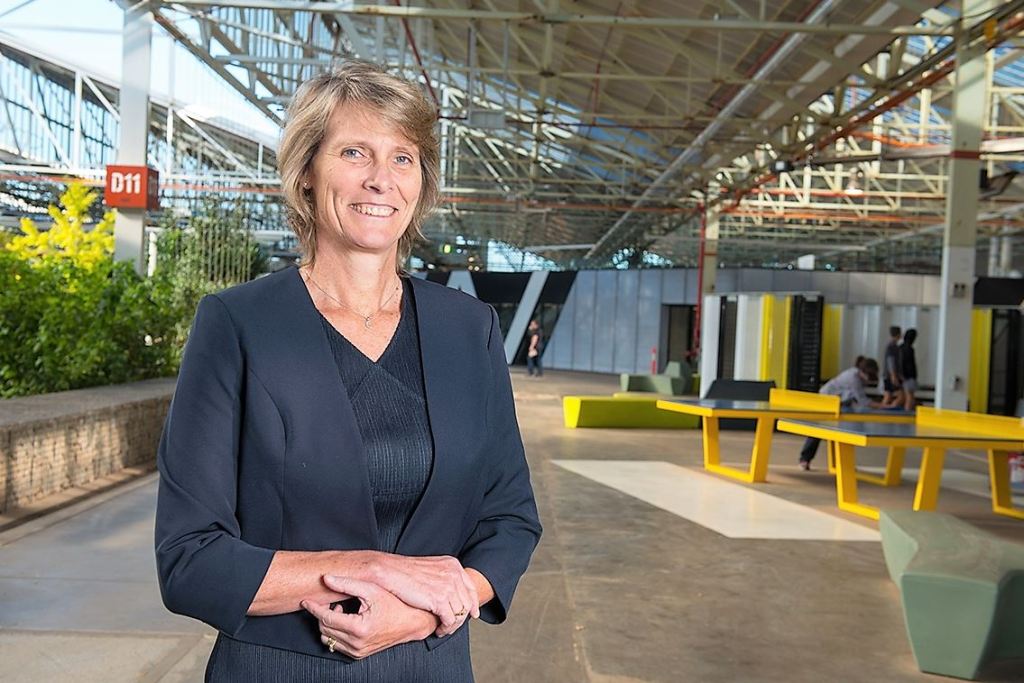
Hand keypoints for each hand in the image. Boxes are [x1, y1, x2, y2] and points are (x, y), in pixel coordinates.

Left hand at [302, 576, 437, 658]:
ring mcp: (357, 651)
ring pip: (328, 639)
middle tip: (329, 601)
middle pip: (324, 629)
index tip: (306, 600)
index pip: (326, 618)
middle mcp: (357, 643)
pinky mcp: (359, 654)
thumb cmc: (395, 605)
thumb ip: (347, 583)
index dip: (314, 608)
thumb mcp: (372, 589)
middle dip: (322, 615)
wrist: (411, 622)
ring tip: (340, 611)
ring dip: (329, 625)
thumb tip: (327, 578)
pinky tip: (346, 620)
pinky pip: (337, 645)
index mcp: (358, 628)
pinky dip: (336, 633)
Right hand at [365, 553, 479, 635]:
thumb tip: (451, 594)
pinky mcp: (439, 599)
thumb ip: (443, 578)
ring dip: (453, 625)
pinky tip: (439, 630)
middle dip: (461, 618)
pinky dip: (446, 628)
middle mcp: (453, 574)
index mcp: (452, 564)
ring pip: (460, 614)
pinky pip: (450, 620)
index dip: (473, 603)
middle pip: (467, 603)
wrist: (389, 570)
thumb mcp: (430, 569)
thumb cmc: (404, 571)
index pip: (471, 588)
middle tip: (452, 626)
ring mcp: (448, 586)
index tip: (472, 613)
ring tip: (443, 630)